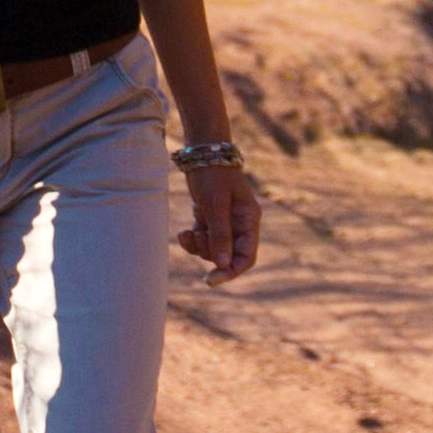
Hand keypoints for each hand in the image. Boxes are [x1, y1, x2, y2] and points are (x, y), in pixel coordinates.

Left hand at [178, 152, 262, 284]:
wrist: (201, 152)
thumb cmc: (212, 174)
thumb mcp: (215, 204)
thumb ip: (220, 234)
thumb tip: (224, 264)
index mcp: (249, 220)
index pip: (246, 256)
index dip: (232, 271)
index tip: (212, 280)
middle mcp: (240, 224)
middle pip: (228, 256)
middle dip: (210, 254)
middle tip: (194, 241)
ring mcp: (225, 222)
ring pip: (213, 250)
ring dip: (199, 247)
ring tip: (187, 234)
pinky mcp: (210, 219)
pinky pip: (203, 240)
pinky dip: (192, 240)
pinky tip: (183, 233)